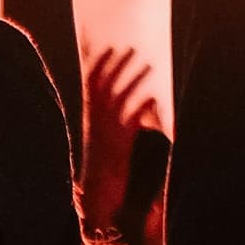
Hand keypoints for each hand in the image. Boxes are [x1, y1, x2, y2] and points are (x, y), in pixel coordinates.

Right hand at [81, 45, 162, 233]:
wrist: (98, 198)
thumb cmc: (104, 170)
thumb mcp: (107, 142)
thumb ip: (117, 123)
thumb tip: (136, 106)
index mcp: (90, 117)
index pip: (91, 83)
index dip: (99, 63)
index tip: (109, 46)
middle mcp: (96, 121)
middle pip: (105, 84)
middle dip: (118, 64)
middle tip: (132, 48)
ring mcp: (107, 130)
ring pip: (119, 96)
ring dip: (133, 78)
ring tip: (149, 65)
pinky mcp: (119, 143)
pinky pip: (131, 119)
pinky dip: (141, 107)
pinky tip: (153, 99)